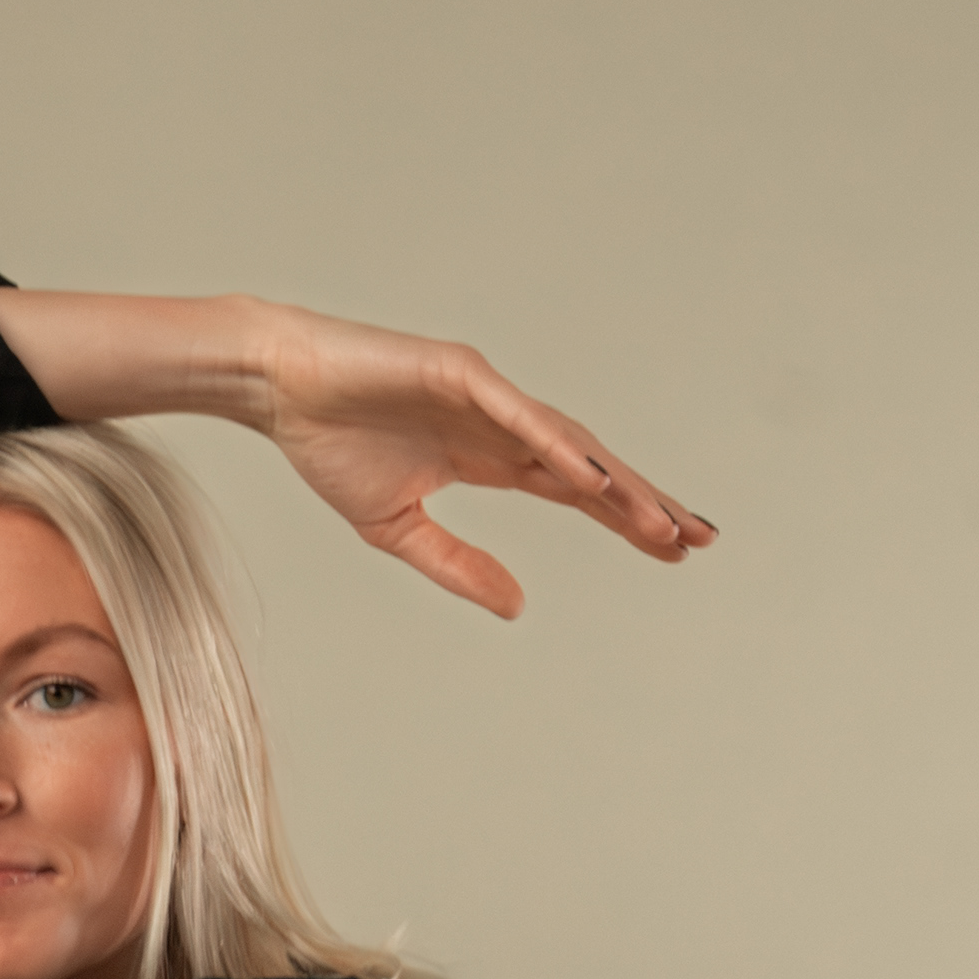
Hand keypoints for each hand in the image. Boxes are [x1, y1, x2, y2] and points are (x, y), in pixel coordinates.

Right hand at [256, 311, 713, 624]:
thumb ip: (459, 566)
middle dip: (643, 503)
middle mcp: (502, 424)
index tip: (672, 549)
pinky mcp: (459, 372)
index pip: (575, 491)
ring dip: (614, 483)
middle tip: (698, 539)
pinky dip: (557, 445)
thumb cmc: (331, 444)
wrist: (279, 388)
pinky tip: (592, 477)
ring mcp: (486, 395)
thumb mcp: (400, 530)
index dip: (624, 519)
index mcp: (491, 458)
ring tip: (660, 520)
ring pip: (567, 443)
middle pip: (589, 468)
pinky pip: (518, 415)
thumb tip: (518, 606)